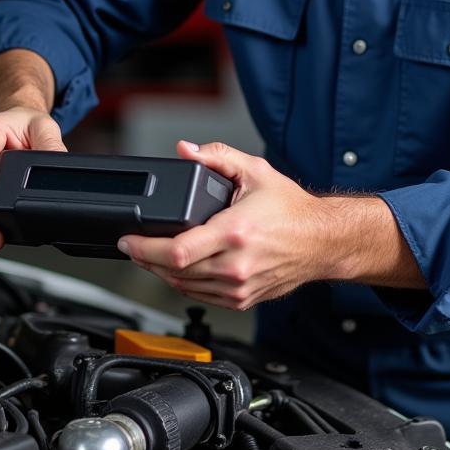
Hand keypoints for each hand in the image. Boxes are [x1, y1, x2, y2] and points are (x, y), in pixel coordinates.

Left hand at [119, 141, 334, 310]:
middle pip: (173, 273)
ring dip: (161, 273)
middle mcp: (235, 265)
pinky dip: (183, 283)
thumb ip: (217, 155)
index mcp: (235, 233)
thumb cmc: (292, 210)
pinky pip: (200, 296)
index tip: (128, 240)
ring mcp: (238, 287)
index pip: (177, 251)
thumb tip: (185, 150)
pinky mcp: (240, 299)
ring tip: (150, 255)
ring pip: (184, 288)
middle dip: (145, 259)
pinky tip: (177, 268)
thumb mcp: (254, 171)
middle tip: (133, 246)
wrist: (322, 241)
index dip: (144, 249)